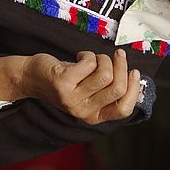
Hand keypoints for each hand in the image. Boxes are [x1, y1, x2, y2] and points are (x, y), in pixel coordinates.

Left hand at [18, 49, 141, 125]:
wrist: (32, 77)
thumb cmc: (67, 80)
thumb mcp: (89, 91)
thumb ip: (108, 89)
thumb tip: (137, 79)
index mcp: (94, 116)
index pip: (123, 110)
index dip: (133, 89)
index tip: (134, 71)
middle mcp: (83, 111)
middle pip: (117, 88)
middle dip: (121, 66)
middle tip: (117, 55)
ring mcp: (72, 98)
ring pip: (105, 74)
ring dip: (104, 58)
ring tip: (94, 57)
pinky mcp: (63, 83)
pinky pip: (89, 63)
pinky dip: (88, 54)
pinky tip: (80, 56)